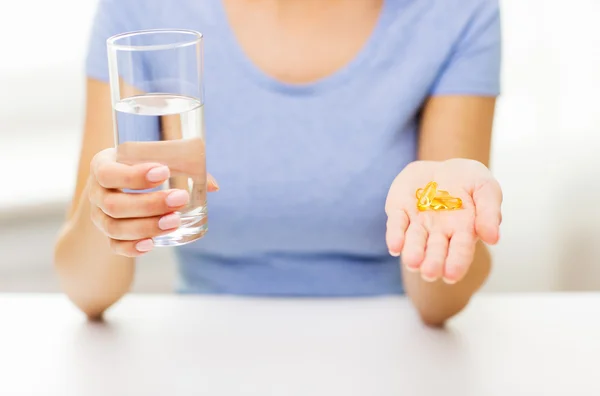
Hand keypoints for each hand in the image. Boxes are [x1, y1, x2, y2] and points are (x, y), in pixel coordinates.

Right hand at [88, 148, 218, 256]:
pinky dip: (132, 248)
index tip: (164, 171)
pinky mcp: (108, 235)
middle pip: (114, 205)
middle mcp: (97, 192)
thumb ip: (181, 167)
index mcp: (102, 165)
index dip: (134, 176)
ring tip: (175, 221)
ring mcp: (99, 216)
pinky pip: (114, 246)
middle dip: (149, 204)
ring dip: (147, 226)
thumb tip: (213, 186)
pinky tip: (152, 244)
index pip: (108, 173)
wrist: (115, 185)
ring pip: (115, 228)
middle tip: (180, 199)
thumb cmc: (139, 166)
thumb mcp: (151, 158)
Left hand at [385, 159, 501, 283]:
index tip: (451, 275)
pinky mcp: (399, 210)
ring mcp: (418, 223)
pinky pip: (396, 224)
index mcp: (463, 230)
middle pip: (435, 250)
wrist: (443, 164)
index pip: (460, 250)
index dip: (456, 263)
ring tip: (413, 262)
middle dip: (432, 262)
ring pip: (414, 240)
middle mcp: (438, 232)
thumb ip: (489, 212)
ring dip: (412, 252)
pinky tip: (395, 247)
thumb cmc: (469, 180)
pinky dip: (394, 235)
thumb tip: (493, 239)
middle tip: (429, 273)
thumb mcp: (486, 188)